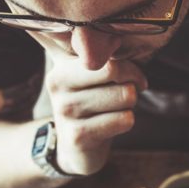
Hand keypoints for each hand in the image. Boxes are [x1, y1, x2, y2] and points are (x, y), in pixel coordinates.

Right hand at [46, 57, 146, 174]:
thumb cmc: (94, 103)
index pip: (98, 46)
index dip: (121, 58)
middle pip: (114, 68)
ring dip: (130, 104)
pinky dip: (127, 121)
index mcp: (61, 61)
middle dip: (132, 81)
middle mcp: (56, 81)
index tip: (123, 70)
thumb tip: (117, 40)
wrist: (78, 147)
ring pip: (125, 95)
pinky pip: (124, 119)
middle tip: (128, 89)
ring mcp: (64, 109)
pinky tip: (113, 125)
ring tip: (115, 108)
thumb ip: (104, 53)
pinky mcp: (77, 135)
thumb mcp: (95, 74)